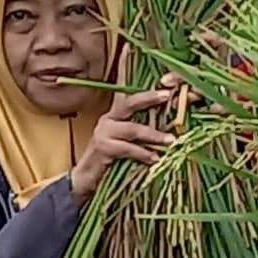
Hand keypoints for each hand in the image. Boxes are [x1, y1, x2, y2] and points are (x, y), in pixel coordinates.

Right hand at [66, 77, 184, 200]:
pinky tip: (154, 159)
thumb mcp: (129, 143)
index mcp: (115, 116)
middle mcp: (108, 120)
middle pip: (129, 103)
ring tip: (171, 140)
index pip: (129, 96)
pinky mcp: (103, 149)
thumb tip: (171, 130)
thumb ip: (144, 134)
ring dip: (154, 135)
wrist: (86, 179)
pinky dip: (143, 153)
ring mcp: (103, 133)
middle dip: (149, 98)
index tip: (157, 78)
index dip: (142, 85)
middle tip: (167, 95)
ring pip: (132, 129)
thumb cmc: (112, 161)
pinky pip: (127, 148)